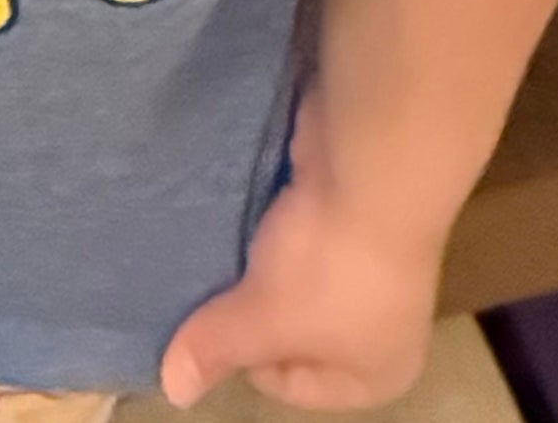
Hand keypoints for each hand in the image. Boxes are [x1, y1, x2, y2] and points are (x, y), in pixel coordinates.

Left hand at [160, 176, 441, 410]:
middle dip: (250, 303)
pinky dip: (274, 219)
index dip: (243, 356)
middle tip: (203, 284)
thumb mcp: (262, 317)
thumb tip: (174, 391)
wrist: (375, 167)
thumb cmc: (326, 268)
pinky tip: (240, 203)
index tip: (212, 322)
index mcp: (374, 373)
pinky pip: (304, 229)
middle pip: (293, 327)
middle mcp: (383, 326)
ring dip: (259, 256)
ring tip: (216, 241)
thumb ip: (216, 349)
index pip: (289, 385)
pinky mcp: (355, 209)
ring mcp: (374, 264)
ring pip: (296, 273)